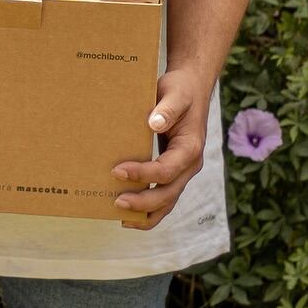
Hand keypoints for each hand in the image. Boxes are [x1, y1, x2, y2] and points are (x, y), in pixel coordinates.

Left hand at [111, 69, 210, 230]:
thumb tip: (154, 123)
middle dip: (143, 202)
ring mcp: (183, 171)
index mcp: (190, 148)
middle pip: (168, 194)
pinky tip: (129, 215)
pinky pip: (164, 197)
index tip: (117, 171)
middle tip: (116, 202)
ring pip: (168, 201)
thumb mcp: (175, 93)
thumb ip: (167, 109)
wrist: (191, 88)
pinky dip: (149, 209)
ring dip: (146, 212)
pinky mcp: (174, 172)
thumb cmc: (181, 90)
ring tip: (122, 218)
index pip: (166, 170)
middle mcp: (190, 164)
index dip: (142, 174)